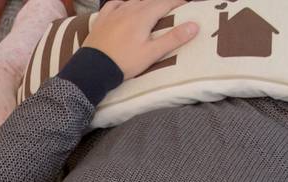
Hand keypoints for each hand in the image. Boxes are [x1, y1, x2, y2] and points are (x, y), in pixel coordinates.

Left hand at [82, 0, 197, 81]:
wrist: (93, 69)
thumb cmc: (124, 62)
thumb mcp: (151, 53)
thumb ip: (173, 39)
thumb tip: (194, 26)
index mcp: (143, 16)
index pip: (166, 3)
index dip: (178, 2)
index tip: (187, 4)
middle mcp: (129, 9)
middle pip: (151, 0)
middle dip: (164, 2)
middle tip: (172, 7)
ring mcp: (114, 13)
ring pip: (133, 0)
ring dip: (146, 1)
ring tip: (153, 7)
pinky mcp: (102, 19)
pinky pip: (114, 4)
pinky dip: (123, 2)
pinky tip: (125, 5)